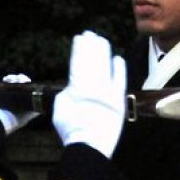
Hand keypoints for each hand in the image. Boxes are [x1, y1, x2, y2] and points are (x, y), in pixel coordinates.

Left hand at [0, 71, 38, 134]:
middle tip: (16, 78)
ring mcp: (19, 112)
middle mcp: (11, 107)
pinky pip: (36, 107)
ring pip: (30, 96)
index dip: (13, 80)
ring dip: (29, 86)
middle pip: (23, 91)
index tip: (7, 78)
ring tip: (22, 81)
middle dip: (22, 81)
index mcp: (2, 101)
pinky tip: (29, 88)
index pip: (12, 89)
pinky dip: (37, 97)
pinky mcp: (25, 118)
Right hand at [52, 31, 126, 157]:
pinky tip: (118, 58)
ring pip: (105, 66)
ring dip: (103, 52)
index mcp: (76, 86)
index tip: (81, 37)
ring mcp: (107, 91)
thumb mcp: (59, 108)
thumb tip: (72, 84)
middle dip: (91, 45)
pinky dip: (119, 68)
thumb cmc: (71, 129)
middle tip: (91, 33)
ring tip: (102, 40)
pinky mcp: (118, 100)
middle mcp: (93, 85)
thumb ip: (67, 92)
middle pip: (93, 59)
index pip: (79, 61)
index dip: (80, 48)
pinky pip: (120, 79)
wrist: (89, 146)